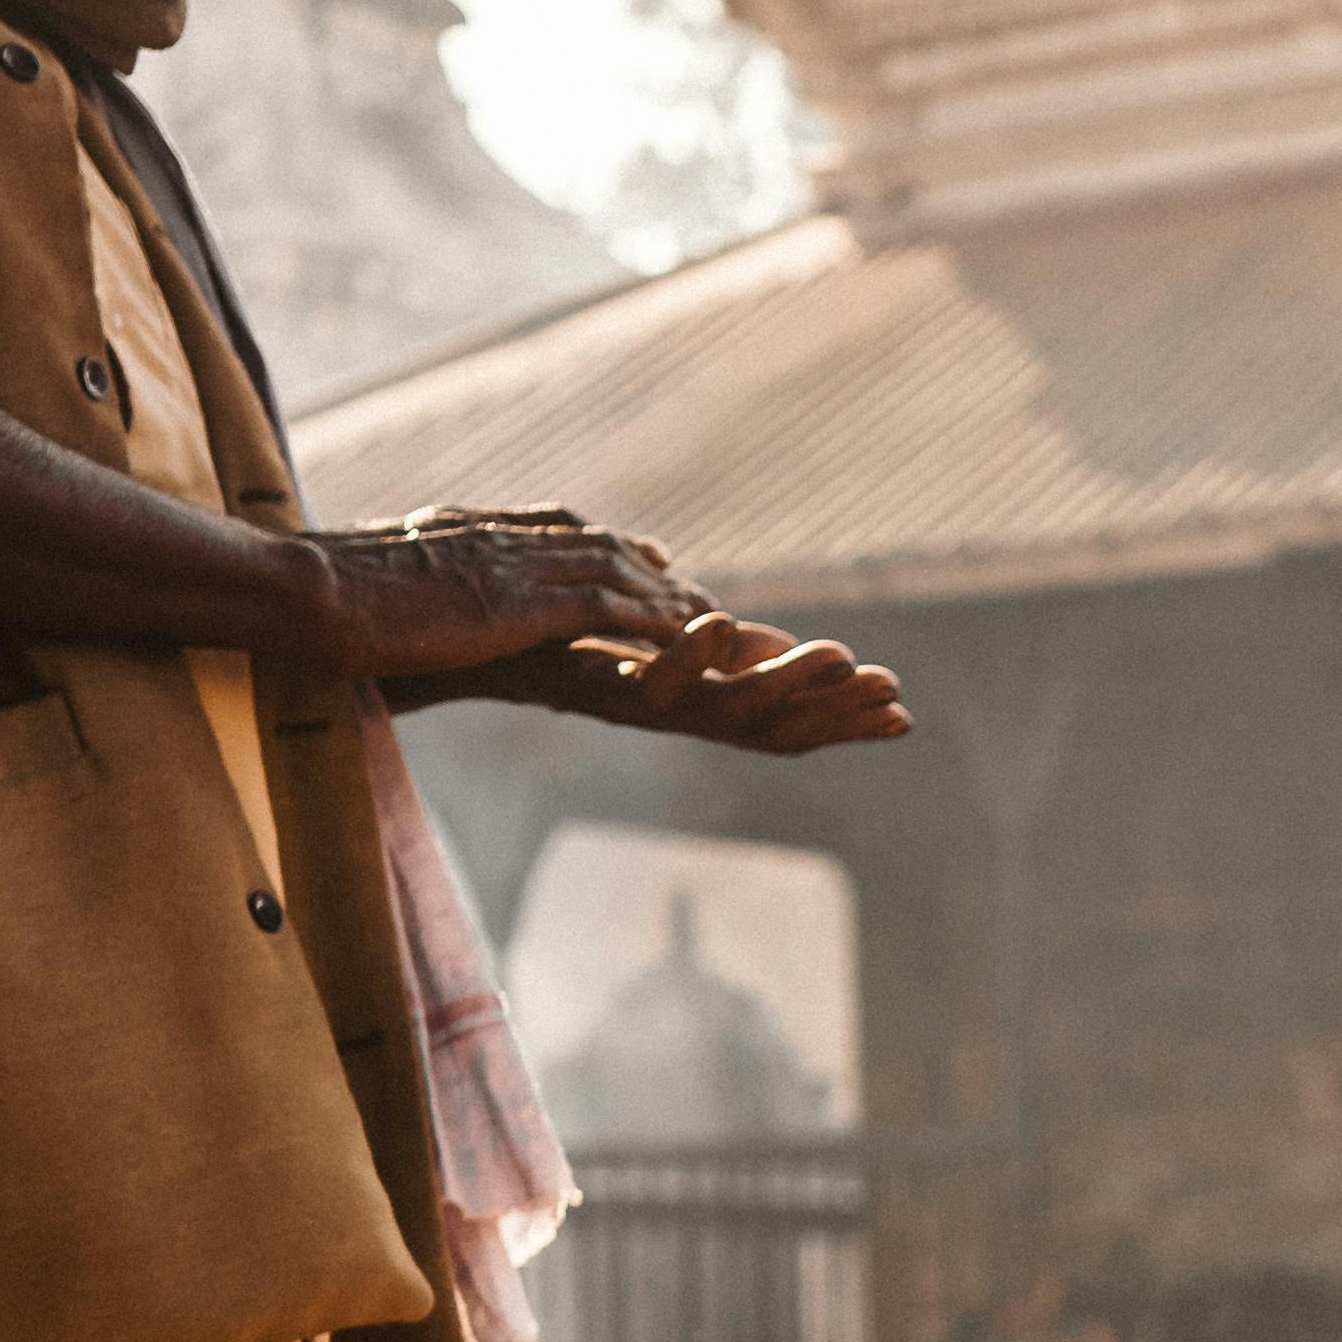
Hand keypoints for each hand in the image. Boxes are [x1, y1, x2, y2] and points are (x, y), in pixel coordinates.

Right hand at [302, 505, 707, 688]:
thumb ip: (385, 584)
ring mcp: (509, 566)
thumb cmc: (304, 596)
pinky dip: (648, 617)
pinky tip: (684, 637)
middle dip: (646, 566)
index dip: (596, 539)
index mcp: (457, 531)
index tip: (638, 552)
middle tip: (693, 589)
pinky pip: (605, 605)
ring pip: (612, 569)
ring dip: (664, 595)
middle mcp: (493, 537)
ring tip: (711, 621)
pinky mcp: (519, 602)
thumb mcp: (355, 583)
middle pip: (592, 542)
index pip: (547, 525)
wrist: (301, 591)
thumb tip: (366, 601)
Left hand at [445, 607, 912, 756]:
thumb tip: (719, 615)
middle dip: (834, 712)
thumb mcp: (620, 627)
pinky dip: (689, 658)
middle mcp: (665, 711)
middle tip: (895, 695)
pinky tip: (719, 624)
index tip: (900, 710)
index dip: (837, 715)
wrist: (440, 643)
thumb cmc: (525, 634)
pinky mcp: (589, 691)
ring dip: (786, 686)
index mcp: (682, 693)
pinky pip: (649, 684)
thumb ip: (670, 625)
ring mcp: (629, 706)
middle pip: (769, 726)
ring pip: (725, 713)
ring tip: (840, 658)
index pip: (775, 710)